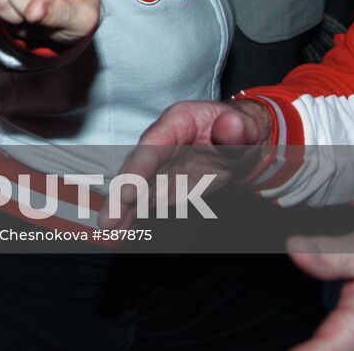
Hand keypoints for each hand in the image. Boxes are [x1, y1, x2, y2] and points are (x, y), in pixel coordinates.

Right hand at [111, 99, 271, 225]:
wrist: (239, 142)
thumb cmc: (240, 131)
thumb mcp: (245, 127)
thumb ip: (236, 128)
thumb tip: (231, 125)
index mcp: (176, 122)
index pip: (153, 146)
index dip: (138, 169)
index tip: (128, 193)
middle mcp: (159, 144)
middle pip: (136, 168)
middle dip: (121, 194)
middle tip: (108, 220)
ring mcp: (158, 166)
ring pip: (135, 187)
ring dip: (120, 209)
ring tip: (109, 229)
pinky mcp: (161, 185)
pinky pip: (144, 201)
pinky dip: (132, 215)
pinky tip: (120, 231)